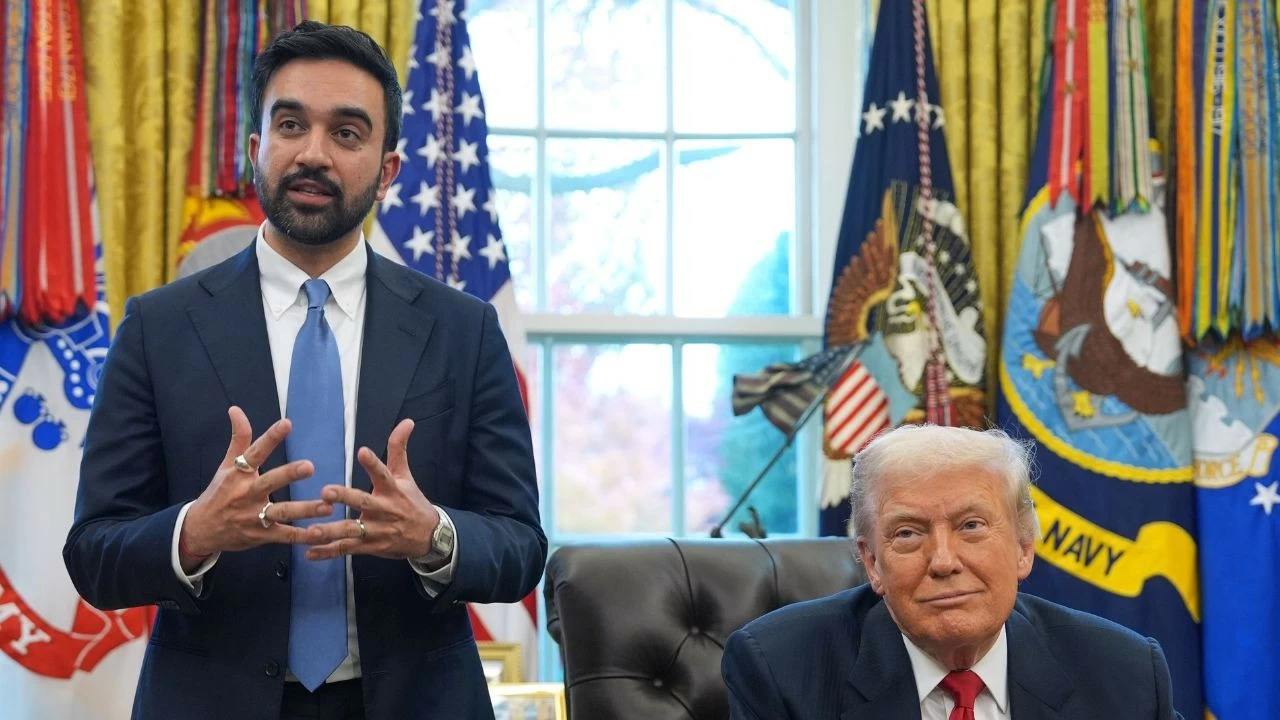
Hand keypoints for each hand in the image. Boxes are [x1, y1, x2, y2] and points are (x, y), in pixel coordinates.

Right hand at [180, 407, 335, 564]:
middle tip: (310, 466)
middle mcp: (246, 494)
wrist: (200, 530)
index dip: (270, 438)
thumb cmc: (218, 493)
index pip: (255, 452)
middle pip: (269, 482)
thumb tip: (236, 409)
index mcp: (239, 474)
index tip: (287, 423)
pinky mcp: (261, 535)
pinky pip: (284, 535)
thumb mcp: (226, 465)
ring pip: (281, 512)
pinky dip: (302, 536)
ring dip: (305, 509)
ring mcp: (253, 516)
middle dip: (289, 474)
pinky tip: (321, 533)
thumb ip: (239, 438)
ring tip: (327, 506)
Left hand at [303, 419, 440, 560]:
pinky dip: (328, 552)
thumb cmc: (412, 502)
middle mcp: (384, 510)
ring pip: (351, 531)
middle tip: (325, 492)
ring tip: (310, 531)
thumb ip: (399, 448)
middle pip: (364, 503)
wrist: (429, 536)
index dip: (373, 463)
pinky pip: (347, 550)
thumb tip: (407, 421)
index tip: (362, 451)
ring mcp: (376, 531)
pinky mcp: (370, 547)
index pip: (383, 474)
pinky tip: (309, 553)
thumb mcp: (406, 475)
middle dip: (345, 498)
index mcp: (392, 490)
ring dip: (330, 532)